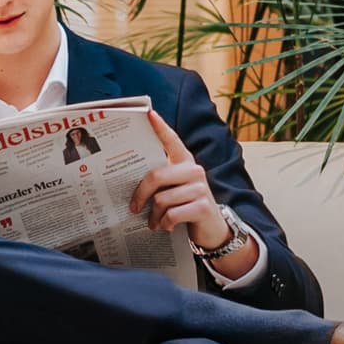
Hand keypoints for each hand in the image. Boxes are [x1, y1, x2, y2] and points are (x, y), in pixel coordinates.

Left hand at [132, 111, 225, 245]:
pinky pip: (171, 215)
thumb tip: (131, 179)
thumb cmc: (186, 206)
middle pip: (156, 176)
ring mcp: (200, 188)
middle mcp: (194, 170)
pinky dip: (164, 224)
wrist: (212, 230)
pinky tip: (166, 226)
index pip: (171, 140)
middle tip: (133, 207)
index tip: (148, 114)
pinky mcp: (202, 207)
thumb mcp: (175, 189)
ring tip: (154, 222)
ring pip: (161, 200)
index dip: (159, 127)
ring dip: (153, 216)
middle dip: (140, 194)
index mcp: (185, 162)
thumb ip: (161, 179)